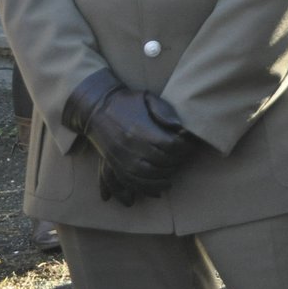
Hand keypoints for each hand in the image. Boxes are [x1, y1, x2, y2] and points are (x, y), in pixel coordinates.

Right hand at [62, 70, 191, 200]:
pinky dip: (145, 188)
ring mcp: (121, 156)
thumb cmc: (128, 102)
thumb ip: (165, 112)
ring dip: (161, 180)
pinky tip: (156, 189)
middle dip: (175, 163)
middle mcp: (131, 145)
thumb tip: (181, 130)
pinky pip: (131, 181)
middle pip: (161, 161)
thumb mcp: (149, 99)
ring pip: (146, 176)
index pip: (170, 145)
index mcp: (141, 128)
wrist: (98, 106)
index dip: (184, 147)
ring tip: (170, 179)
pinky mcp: (114, 163)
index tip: (189, 146)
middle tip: (182, 161)